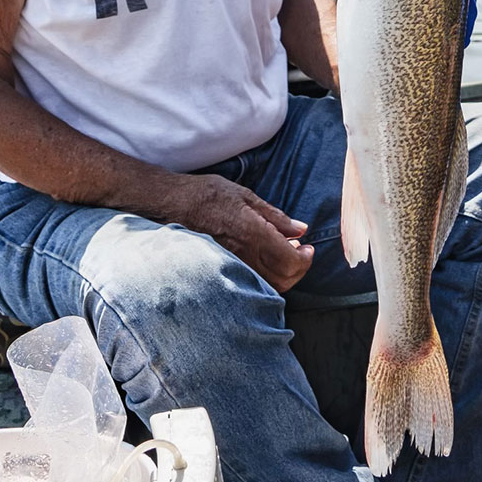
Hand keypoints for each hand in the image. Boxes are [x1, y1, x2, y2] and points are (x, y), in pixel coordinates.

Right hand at [162, 173, 313, 291]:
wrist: (173, 204)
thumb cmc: (209, 195)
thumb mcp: (246, 196)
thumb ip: (276, 216)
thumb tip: (301, 229)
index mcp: (253, 233)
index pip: (290, 261)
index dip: (305, 259)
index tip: (308, 248)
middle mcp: (243, 255)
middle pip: (284, 279)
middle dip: (299, 269)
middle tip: (302, 253)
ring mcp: (232, 266)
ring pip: (268, 286)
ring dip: (285, 275)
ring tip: (286, 256)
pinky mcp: (223, 270)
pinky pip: (252, 284)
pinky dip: (267, 278)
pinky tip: (267, 262)